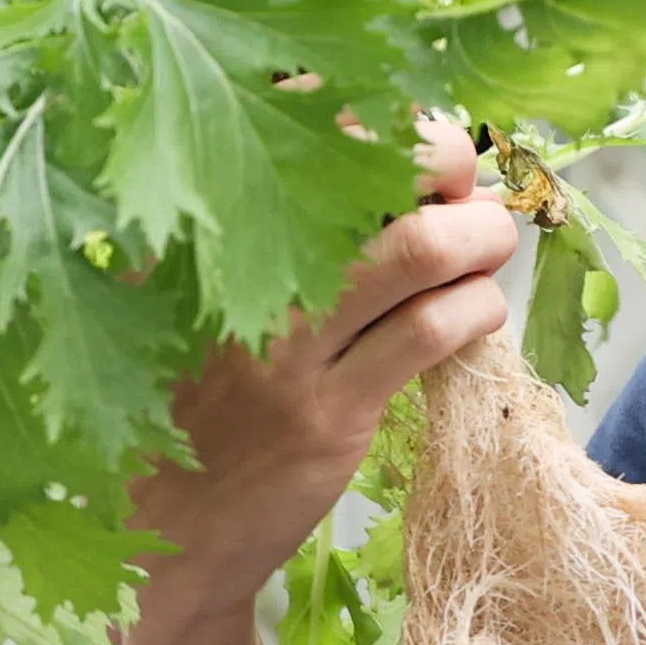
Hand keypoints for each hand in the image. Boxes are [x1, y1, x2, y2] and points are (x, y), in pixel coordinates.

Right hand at [126, 118, 519, 629]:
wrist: (159, 531)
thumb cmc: (193, 398)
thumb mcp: (194, 294)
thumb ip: (264, 227)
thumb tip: (389, 157)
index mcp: (202, 222)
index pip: (298, 115)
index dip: (383, 113)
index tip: (414, 145)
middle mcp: (236, 267)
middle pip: (373, 162)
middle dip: (445, 156)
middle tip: (462, 188)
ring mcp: (284, 344)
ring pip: (420, 247)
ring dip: (480, 234)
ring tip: (486, 247)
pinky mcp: (327, 412)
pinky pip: (430, 330)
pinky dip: (477, 307)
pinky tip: (473, 314)